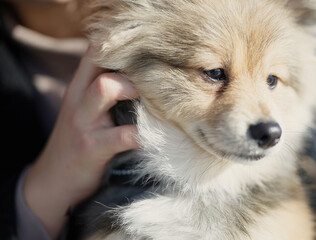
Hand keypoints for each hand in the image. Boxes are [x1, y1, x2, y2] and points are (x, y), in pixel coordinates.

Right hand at [23, 47, 138, 238]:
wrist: (53, 181)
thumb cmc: (80, 141)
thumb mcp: (86, 110)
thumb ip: (107, 92)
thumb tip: (146, 78)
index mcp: (81, 87)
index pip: (96, 51)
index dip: (123, 44)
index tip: (150, 51)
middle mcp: (80, 99)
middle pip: (100, 61)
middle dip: (131, 65)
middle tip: (156, 78)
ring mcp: (84, 122)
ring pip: (105, 87)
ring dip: (133, 89)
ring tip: (155, 102)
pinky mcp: (92, 148)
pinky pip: (122, 135)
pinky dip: (143, 134)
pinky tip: (157, 137)